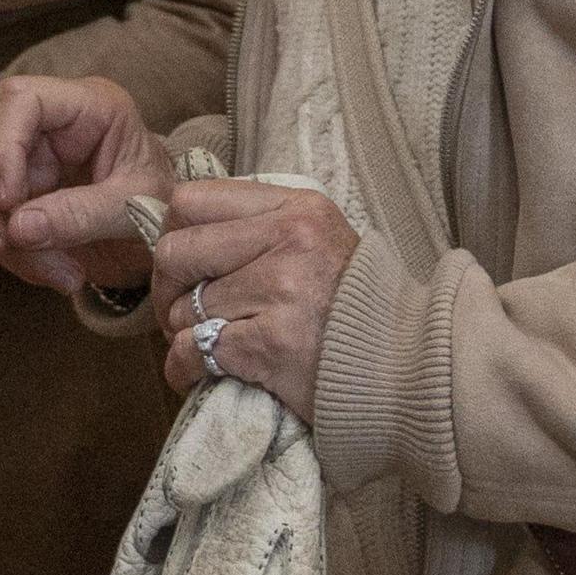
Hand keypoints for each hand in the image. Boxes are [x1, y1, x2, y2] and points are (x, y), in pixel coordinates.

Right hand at [0, 75, 168, 295]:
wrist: (168, 235)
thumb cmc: (164, 207)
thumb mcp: (136, 210)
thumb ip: (81, 216)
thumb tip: (17, 228)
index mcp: (89, 106)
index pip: (21, 99)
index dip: (3, 146)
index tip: (10, 200)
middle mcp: (51, 120)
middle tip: (12, 244)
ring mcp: (29, 151)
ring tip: (51, 270)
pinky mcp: (18, 184)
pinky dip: (10, 250)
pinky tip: (49, 270)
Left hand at [151, 179, 357, 421]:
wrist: (409, 367)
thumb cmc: (355, 305)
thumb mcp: (318, 239)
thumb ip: (259, 227)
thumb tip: (181, 231)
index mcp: (295, 209)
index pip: (191, 201)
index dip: (174, 234)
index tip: (183, 264)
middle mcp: (288, 242)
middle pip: (177, 253)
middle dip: (166, 289)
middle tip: (179, 311)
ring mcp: (281, 292)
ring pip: (184, 309)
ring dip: (183, 334)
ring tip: (206, 343)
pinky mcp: (272, 345)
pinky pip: (195, 352)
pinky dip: (185, 368)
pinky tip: (197, 373)